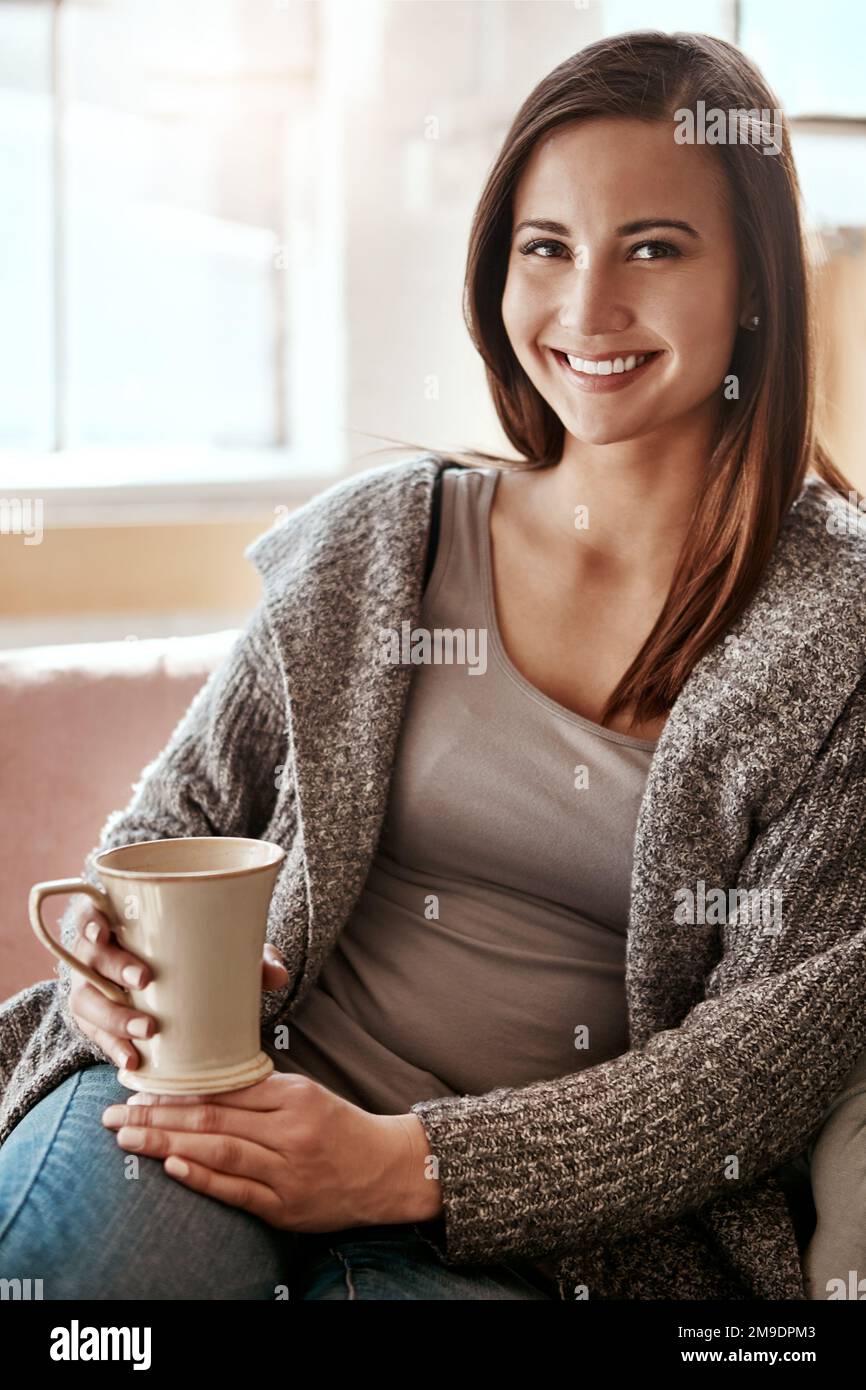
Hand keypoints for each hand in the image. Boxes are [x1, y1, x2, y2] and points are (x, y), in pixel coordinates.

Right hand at [67, 896, 288, 1069]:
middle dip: (113, 967)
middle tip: (144, 980)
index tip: (104, 928)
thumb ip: (252, 957)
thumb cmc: (198, 956)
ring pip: (88, 1001)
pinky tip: (132, 1061)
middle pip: (90, 957)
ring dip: (113, 1016)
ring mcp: (94, 990)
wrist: (183, 988)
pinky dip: (113, 1047)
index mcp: (120, 923)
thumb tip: (277, 975)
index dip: (91, 918)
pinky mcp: (99, 1023)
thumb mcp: (224, 949)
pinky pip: (96, 1035)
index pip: (92, 912)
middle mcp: (98, 956)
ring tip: (145, 1032)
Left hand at [101, 1072, 441, 1230]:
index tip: (139, 1089)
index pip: (223, 1090)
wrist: (387, 1171)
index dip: (177, 1091)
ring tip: (130, 1139)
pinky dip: (203, 1177)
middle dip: (157, 1116)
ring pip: (220, 1151)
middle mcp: (289, 1131)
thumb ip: (261, 1091)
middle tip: (115, 1114)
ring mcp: (287, 1171)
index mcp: (293, 1097)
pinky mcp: (286, 1207)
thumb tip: (202, 1085)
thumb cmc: (340, 1128)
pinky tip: (173, 1165)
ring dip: (168, 1144)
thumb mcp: (306, 1095)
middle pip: (213, 1119)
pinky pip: (237, 1190)